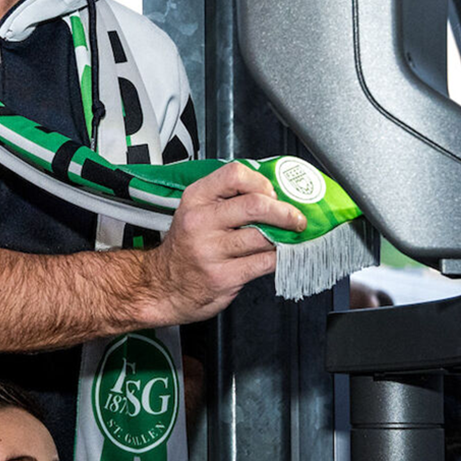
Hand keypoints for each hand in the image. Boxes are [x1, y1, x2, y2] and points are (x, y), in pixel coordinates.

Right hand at [143, 162, 305, 324]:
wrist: (164, 286)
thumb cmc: (187, 247)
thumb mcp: (197, 211)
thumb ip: (229, 199)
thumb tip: (274, 193)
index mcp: (196, 198)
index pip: (235, 174)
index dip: (262, 182)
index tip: (273, 193)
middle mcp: (200, 222)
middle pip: (255, 205)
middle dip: (285, 212)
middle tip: (296, 218)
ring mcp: (211, 250)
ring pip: (264, 236)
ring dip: (283, 238)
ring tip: (284, 238)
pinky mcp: (223, 276)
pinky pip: (264, 262)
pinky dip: (279, 259)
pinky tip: (276, 256)